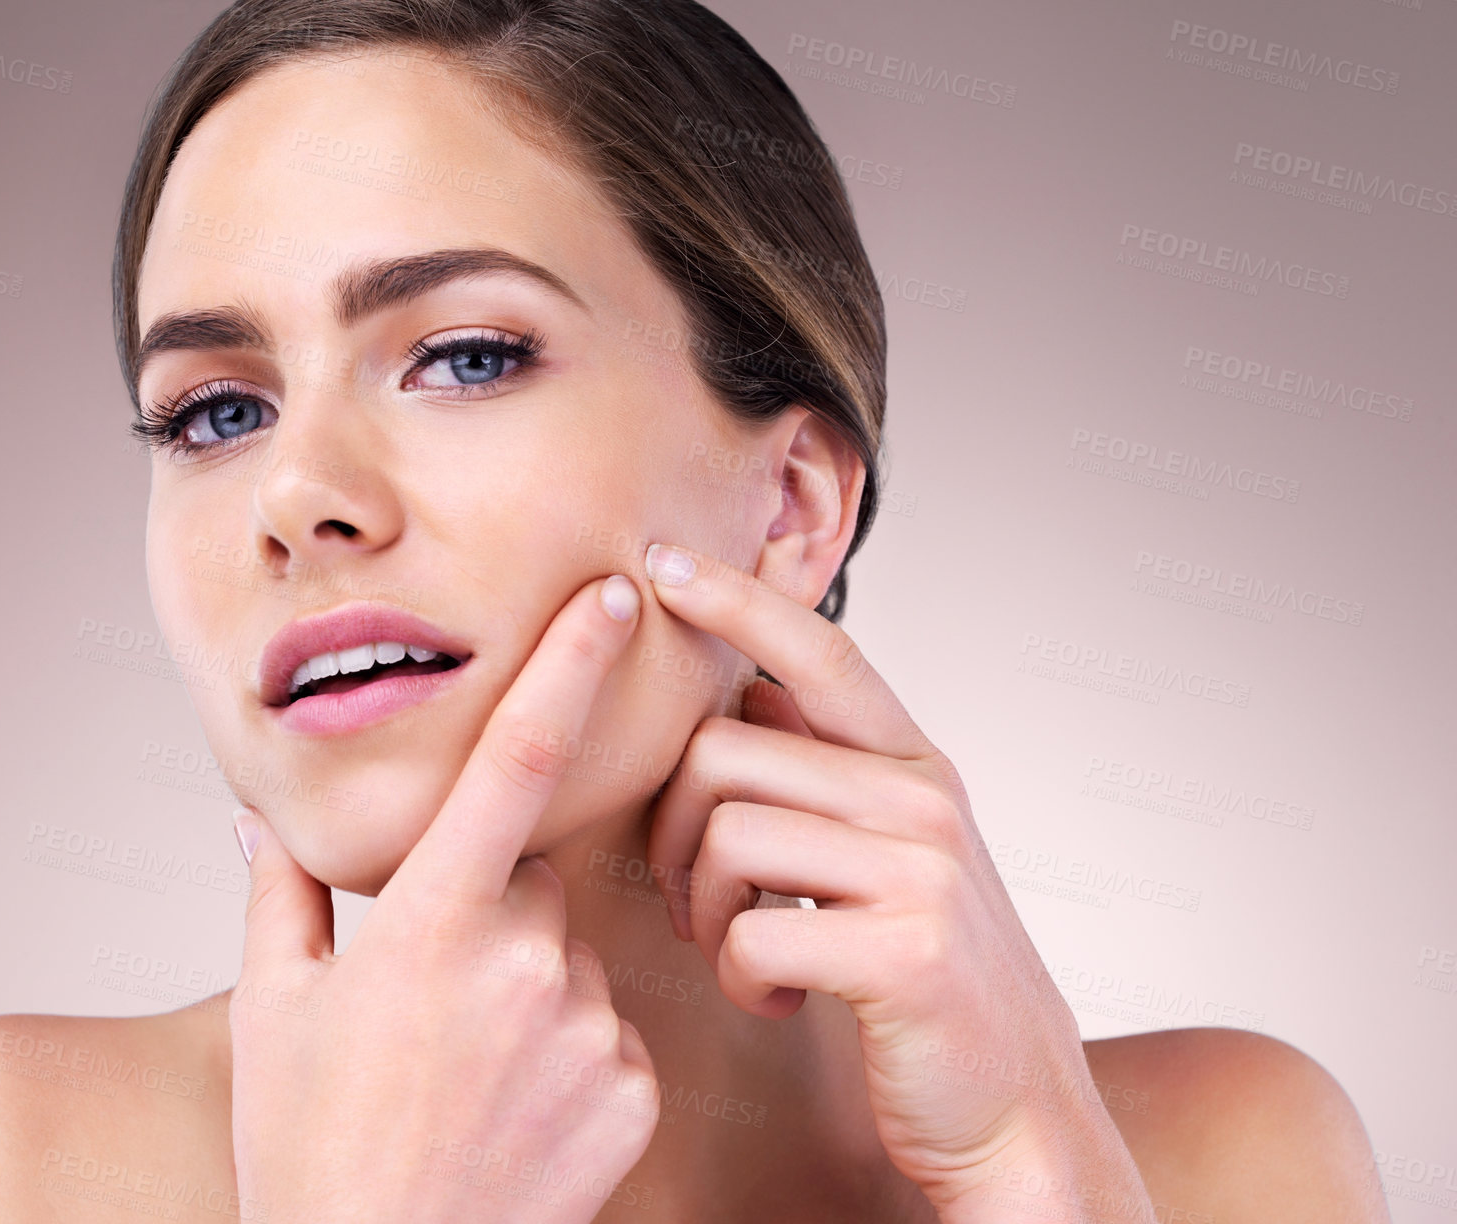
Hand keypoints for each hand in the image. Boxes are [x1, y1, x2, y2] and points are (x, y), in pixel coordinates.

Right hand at [228, 574, 660, 1223]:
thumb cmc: (311, 1151)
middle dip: (497, 906)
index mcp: (431, 924)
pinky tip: (520, 1106)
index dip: (566, 665)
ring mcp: (588, 1027)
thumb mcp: (271, 1012)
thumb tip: (258, 812)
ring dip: (535, 983)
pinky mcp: (635, 1089)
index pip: (515, 759)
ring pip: (574, 955)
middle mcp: (526, 960)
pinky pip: (613, 1029)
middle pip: (535, 876)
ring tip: (472, 1068)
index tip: (609, 599)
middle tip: (439, 997)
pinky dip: (575, 1050)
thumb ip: (280, 893)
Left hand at [642, 544, 1147, 1214]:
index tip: (664, 561)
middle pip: (722, 753)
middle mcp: (926, 799)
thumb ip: (830, 773)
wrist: (1015, 1108)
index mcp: (918, 765)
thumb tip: (746, 690)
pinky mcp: (904, 952)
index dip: (738, 598)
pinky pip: (752, 932)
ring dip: (703, 911)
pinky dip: (740, 977)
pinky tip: (776, 997)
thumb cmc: (930, 977)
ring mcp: (923, 871)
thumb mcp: (897, 854)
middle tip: (690, 898)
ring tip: (741, 951)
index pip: (820, 649)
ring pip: (726, 837)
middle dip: (671, 831)